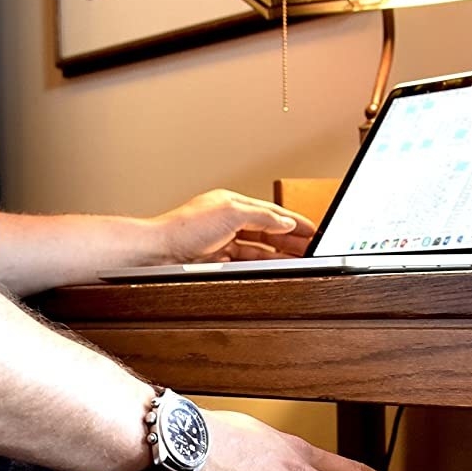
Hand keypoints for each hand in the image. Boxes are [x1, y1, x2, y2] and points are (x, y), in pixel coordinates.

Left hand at [151, 189, 315, 264]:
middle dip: (290, 239)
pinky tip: (272, 267)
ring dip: (279, 253)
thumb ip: (261, 217)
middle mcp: (228, 220)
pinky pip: (246, 261)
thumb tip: (284, 222)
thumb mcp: (231, 214)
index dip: (294, 221)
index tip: (312, 230)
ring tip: (298, 260)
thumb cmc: (185, 228)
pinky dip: (262, 263)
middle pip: (267, 230)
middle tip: (311, 248)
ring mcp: (222, 241)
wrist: (159, 251)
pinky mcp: (216, 259)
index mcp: (233, 203)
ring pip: (258, 248)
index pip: (271, 212)